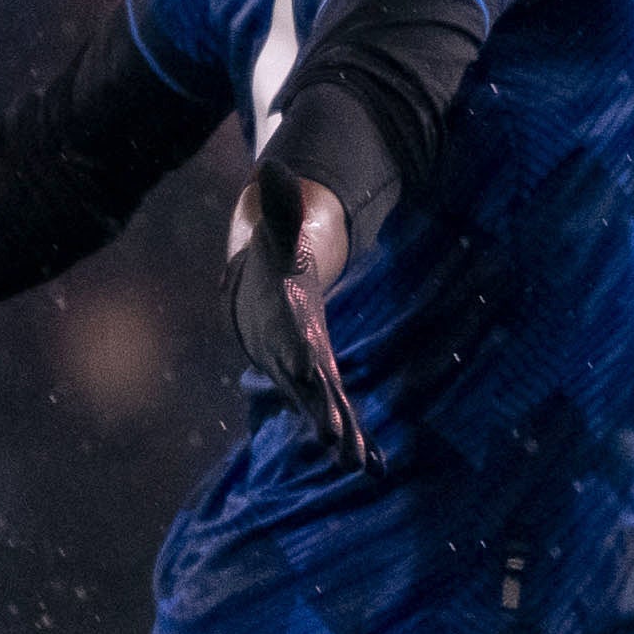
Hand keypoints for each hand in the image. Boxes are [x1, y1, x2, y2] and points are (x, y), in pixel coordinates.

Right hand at [225, 168, 379, 473]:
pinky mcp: (319, 389)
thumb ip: (279, 205)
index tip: (312, 372)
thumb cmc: (275, 258)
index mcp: (284, 318)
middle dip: (322, 412)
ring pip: (322, 410)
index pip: (293, 338)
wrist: (257, 297)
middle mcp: (290, 355)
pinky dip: (354, 440)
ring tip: (363, 465)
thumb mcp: (280, 228)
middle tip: (339, 440)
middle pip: (307, 387)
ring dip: (342, 438)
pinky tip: (376, 466)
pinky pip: (336, 416)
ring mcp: (304, 377)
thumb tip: (273, 167)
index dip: (301, 355)